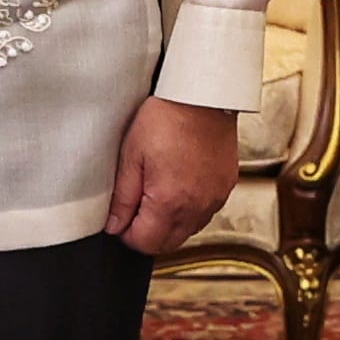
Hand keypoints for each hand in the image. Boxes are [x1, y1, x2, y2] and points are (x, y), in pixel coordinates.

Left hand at [105, 96, 241, 256]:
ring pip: (188, 231)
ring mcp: (215, 198)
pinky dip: (189, 211)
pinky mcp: (225, 188)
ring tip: (157, 195)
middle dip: (147, 234)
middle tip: (135, 210)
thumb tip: (114, 225)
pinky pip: (205, 214)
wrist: (202, 96)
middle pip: (168, 244)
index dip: (127, 235)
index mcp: (169, 200)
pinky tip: (178, 188)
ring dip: (169, 224)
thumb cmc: (166, 117)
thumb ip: (122, 197)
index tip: (120, 221)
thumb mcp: (131, 156)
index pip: (145, 243)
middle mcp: (197, 206)